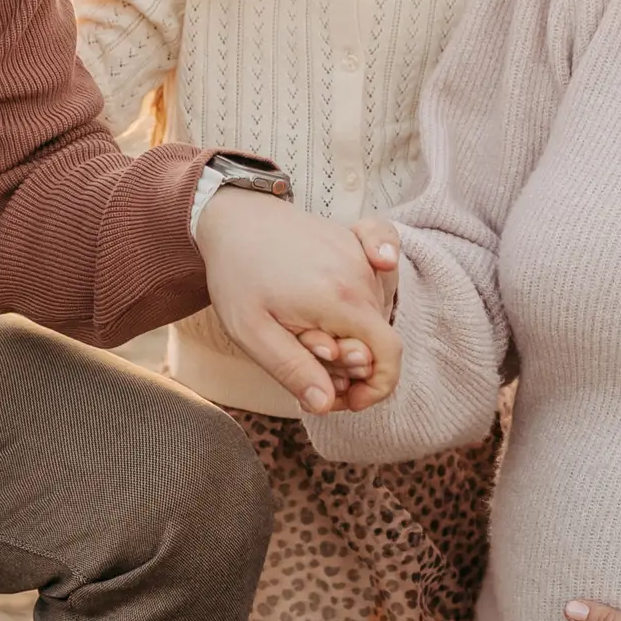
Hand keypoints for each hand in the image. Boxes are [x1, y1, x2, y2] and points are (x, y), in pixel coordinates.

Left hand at [195, 194, 401, 412]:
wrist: (232, 217)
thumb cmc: (237, 275)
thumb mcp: (251, 332)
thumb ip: (292, 370)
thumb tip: (325, 404)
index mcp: (340, 300)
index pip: (389, 355)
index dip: (375, 388)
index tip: (344, 400)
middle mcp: (361, 274)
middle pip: (379, 338)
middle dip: (352, 364)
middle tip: (307, 357)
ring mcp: (361, 253)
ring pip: (379, 310)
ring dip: (356, 330)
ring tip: (310, 326)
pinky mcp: (356, 240)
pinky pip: (386, 263)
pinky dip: (386, 268)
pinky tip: (381, 262)